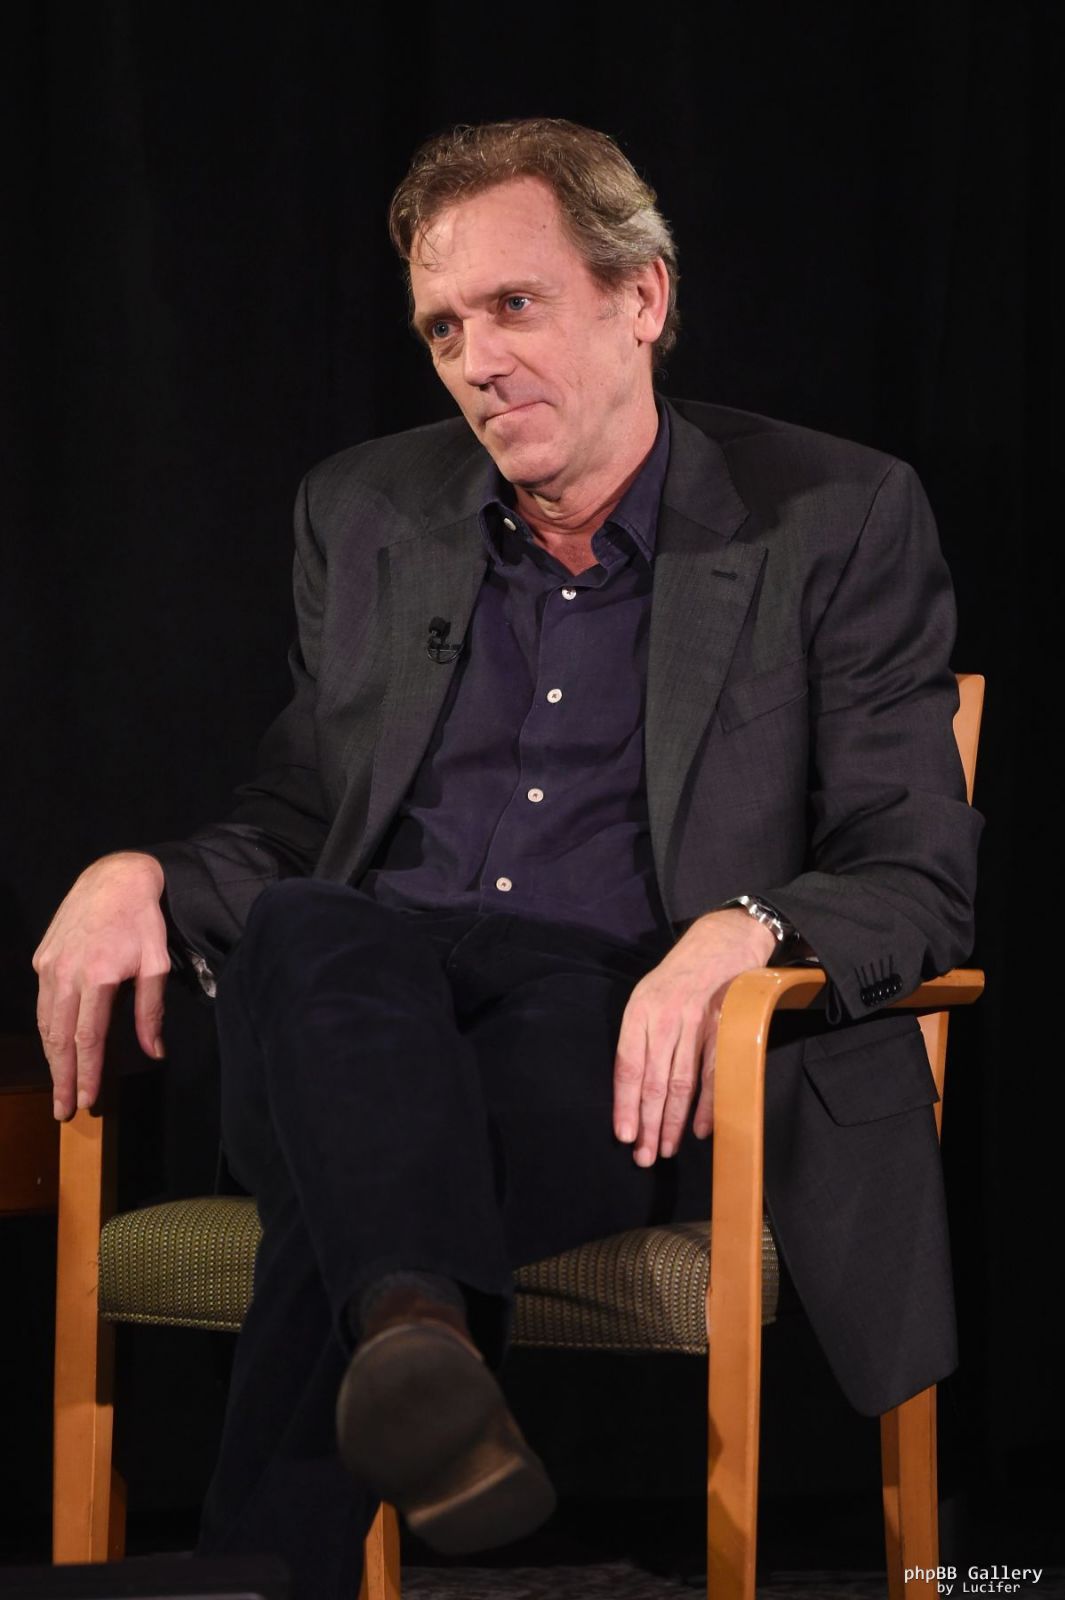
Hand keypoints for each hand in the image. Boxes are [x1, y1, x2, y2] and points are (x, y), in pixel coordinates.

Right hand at [33, 852, 168, 1119]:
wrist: (115, 878)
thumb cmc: (143, 921)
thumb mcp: (156, 963)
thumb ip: (152, 1012)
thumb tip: (155, 1053)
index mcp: (99, 977)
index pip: (88, 1039)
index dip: (86, 1073)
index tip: (86, 1101)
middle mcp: (67, 973)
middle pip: (60, 1039)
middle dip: (62, 1078)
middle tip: (63, 1111)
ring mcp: (49, 965)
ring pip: (46, 1023)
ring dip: (51, 1058)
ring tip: (58, 1086)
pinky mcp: (42, 957)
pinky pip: (43, 1002)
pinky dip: (47, 1029)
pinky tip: (54, 1047)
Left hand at [613, 909, 775, 1165]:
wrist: (721, 941)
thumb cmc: (679, 977)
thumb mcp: (648, 996)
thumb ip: (640, 1037)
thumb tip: (633, 1087)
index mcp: (640, 1011)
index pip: (628, 1066)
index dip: (624, 1103)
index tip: (624, 1135)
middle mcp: (665, 1018)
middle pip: (653, 1081)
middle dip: (648, 1124)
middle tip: (644, 1157)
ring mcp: (697, 1023)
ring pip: (682, 1082)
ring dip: (674, 1121)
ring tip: (667, 1149)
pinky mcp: (724, 1028)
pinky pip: (714, 1074)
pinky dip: (708, 1104)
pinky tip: (700, 1130)